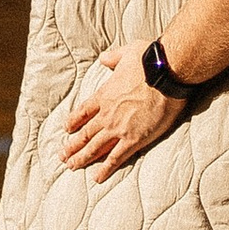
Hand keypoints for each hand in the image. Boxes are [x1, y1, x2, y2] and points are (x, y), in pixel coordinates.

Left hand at [58, 48, 186, 181]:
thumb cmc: (149, 60)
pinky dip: (106, 168)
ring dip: (82, 158)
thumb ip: (113, 57)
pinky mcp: (134, 139)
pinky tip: (97, 177)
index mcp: (104, 95)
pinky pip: (116, 157)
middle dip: (72, 146)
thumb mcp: (126, 52)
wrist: (166, 73)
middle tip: (62, 156)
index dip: (74, 122)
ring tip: (72, 166)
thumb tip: (105, 58)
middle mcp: (107, 114)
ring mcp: (119, 128)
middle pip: (85, 133)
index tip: (67, 130)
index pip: (83, 112)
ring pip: (95, 147)